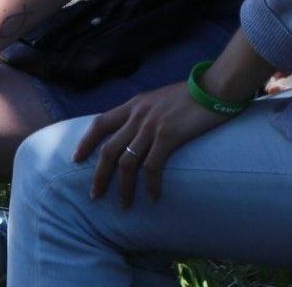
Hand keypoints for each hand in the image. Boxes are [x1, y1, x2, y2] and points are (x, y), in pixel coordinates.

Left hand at [73, 82, 230, 206]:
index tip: (75, 159)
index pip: (99, 124)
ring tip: (123, 205)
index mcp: (133, 105)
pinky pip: (153, 166)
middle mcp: (137, 115)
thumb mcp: (159, 99)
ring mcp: (151, 126)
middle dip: (99, 175)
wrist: (216, 86)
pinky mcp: (169, 135)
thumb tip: (138, 131)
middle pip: (108, 149)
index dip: (85, 142)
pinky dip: (150, 184)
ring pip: (127, 162)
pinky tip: (152, 197)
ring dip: (123, 187)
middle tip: (94, 195)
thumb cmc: (192, 95)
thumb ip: (146, 113)